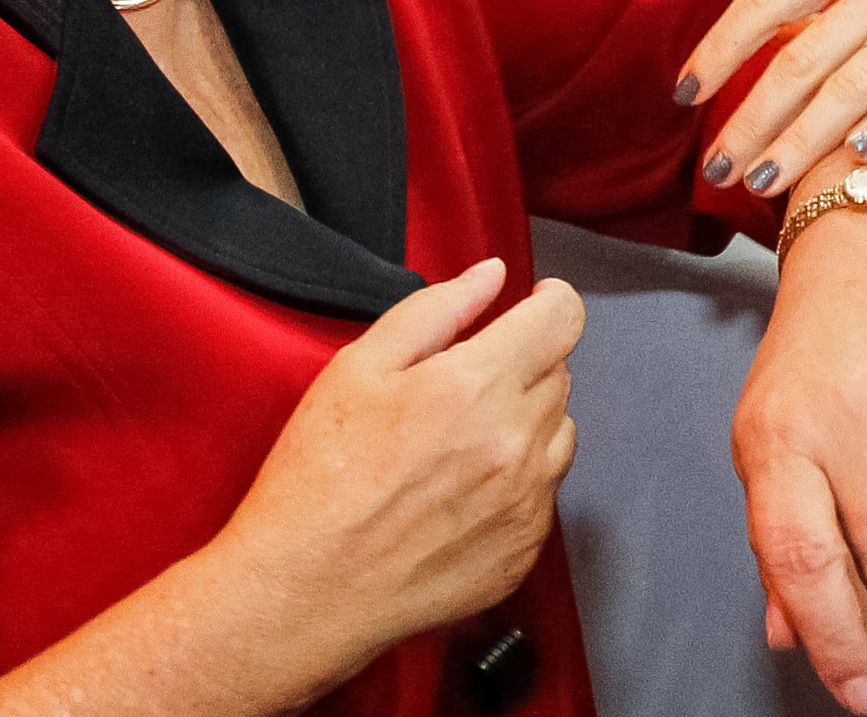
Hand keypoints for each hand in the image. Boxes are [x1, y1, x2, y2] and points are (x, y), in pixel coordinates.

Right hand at [205, 260, 584, 688]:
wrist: (303, 590)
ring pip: (560, 432)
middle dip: (525, 364)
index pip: (563, 320)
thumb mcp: (357, 369)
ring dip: (528, 421)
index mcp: (476, 386)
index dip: (552, 301)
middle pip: (560, 374)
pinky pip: (545, 494)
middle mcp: (516, 443)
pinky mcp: (522, 549)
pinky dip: (519, 481)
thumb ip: (435, 310)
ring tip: (461, 441)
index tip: (535, 304)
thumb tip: (491, 276)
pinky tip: (462, 490)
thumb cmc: (317, 478)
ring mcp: (525, 502)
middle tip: (464, 385)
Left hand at [680, 0, 866, 195]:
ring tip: (763, 183)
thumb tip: (776, 30)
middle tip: (716, 167)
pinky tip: (852, 162)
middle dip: (750, 119)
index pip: (767, 0)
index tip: (684, 93)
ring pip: (847, 89)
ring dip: (800, 142)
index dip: (720, 49)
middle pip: (799, 59)